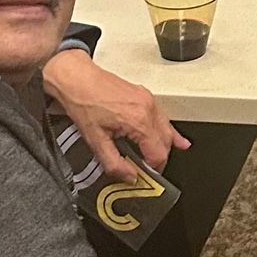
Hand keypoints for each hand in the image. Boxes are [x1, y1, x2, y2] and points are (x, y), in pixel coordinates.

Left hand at [43, 47, 187, 177]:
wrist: (77, 78)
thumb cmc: (83, 103)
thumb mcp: (95, 140)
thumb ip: (114, 163)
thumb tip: (129, 177)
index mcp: (138, 121)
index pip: (158, 154)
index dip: (153, 170)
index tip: (144, 176)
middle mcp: (148, 109)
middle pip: (165, 143)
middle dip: (158, 160)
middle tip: (145, 171)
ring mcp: (148, 100)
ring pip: (167, 130)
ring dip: (164, 147)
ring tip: (156, 162)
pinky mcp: (145, 95)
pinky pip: (163, 117)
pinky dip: (168, 131)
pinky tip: (179, 141)